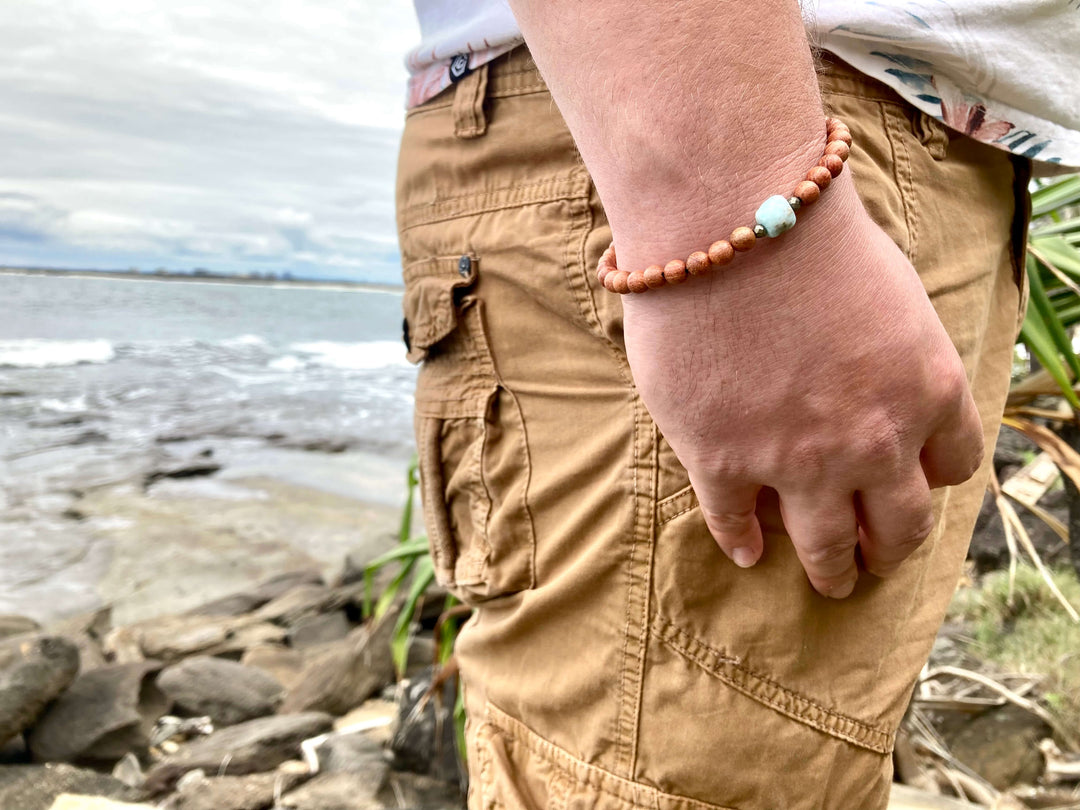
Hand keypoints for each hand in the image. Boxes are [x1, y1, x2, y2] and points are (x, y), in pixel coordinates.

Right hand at [622, 175, 983, 597]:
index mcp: (928, 390)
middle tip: (874, 559)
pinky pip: (737, 524)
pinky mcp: (722, 461)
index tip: (910, 480)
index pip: (954, 463)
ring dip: (831, 571)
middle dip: (890, 548)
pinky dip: (744, 542)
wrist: (732, 220)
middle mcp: (874, 441)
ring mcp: (797, 460)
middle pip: (900, 526)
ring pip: (826, 547)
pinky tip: (746, 549)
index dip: (931, 477)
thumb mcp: (894, 294)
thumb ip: (896, 358)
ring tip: (828, 580)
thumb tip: (873, 382)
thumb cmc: (812, 236)